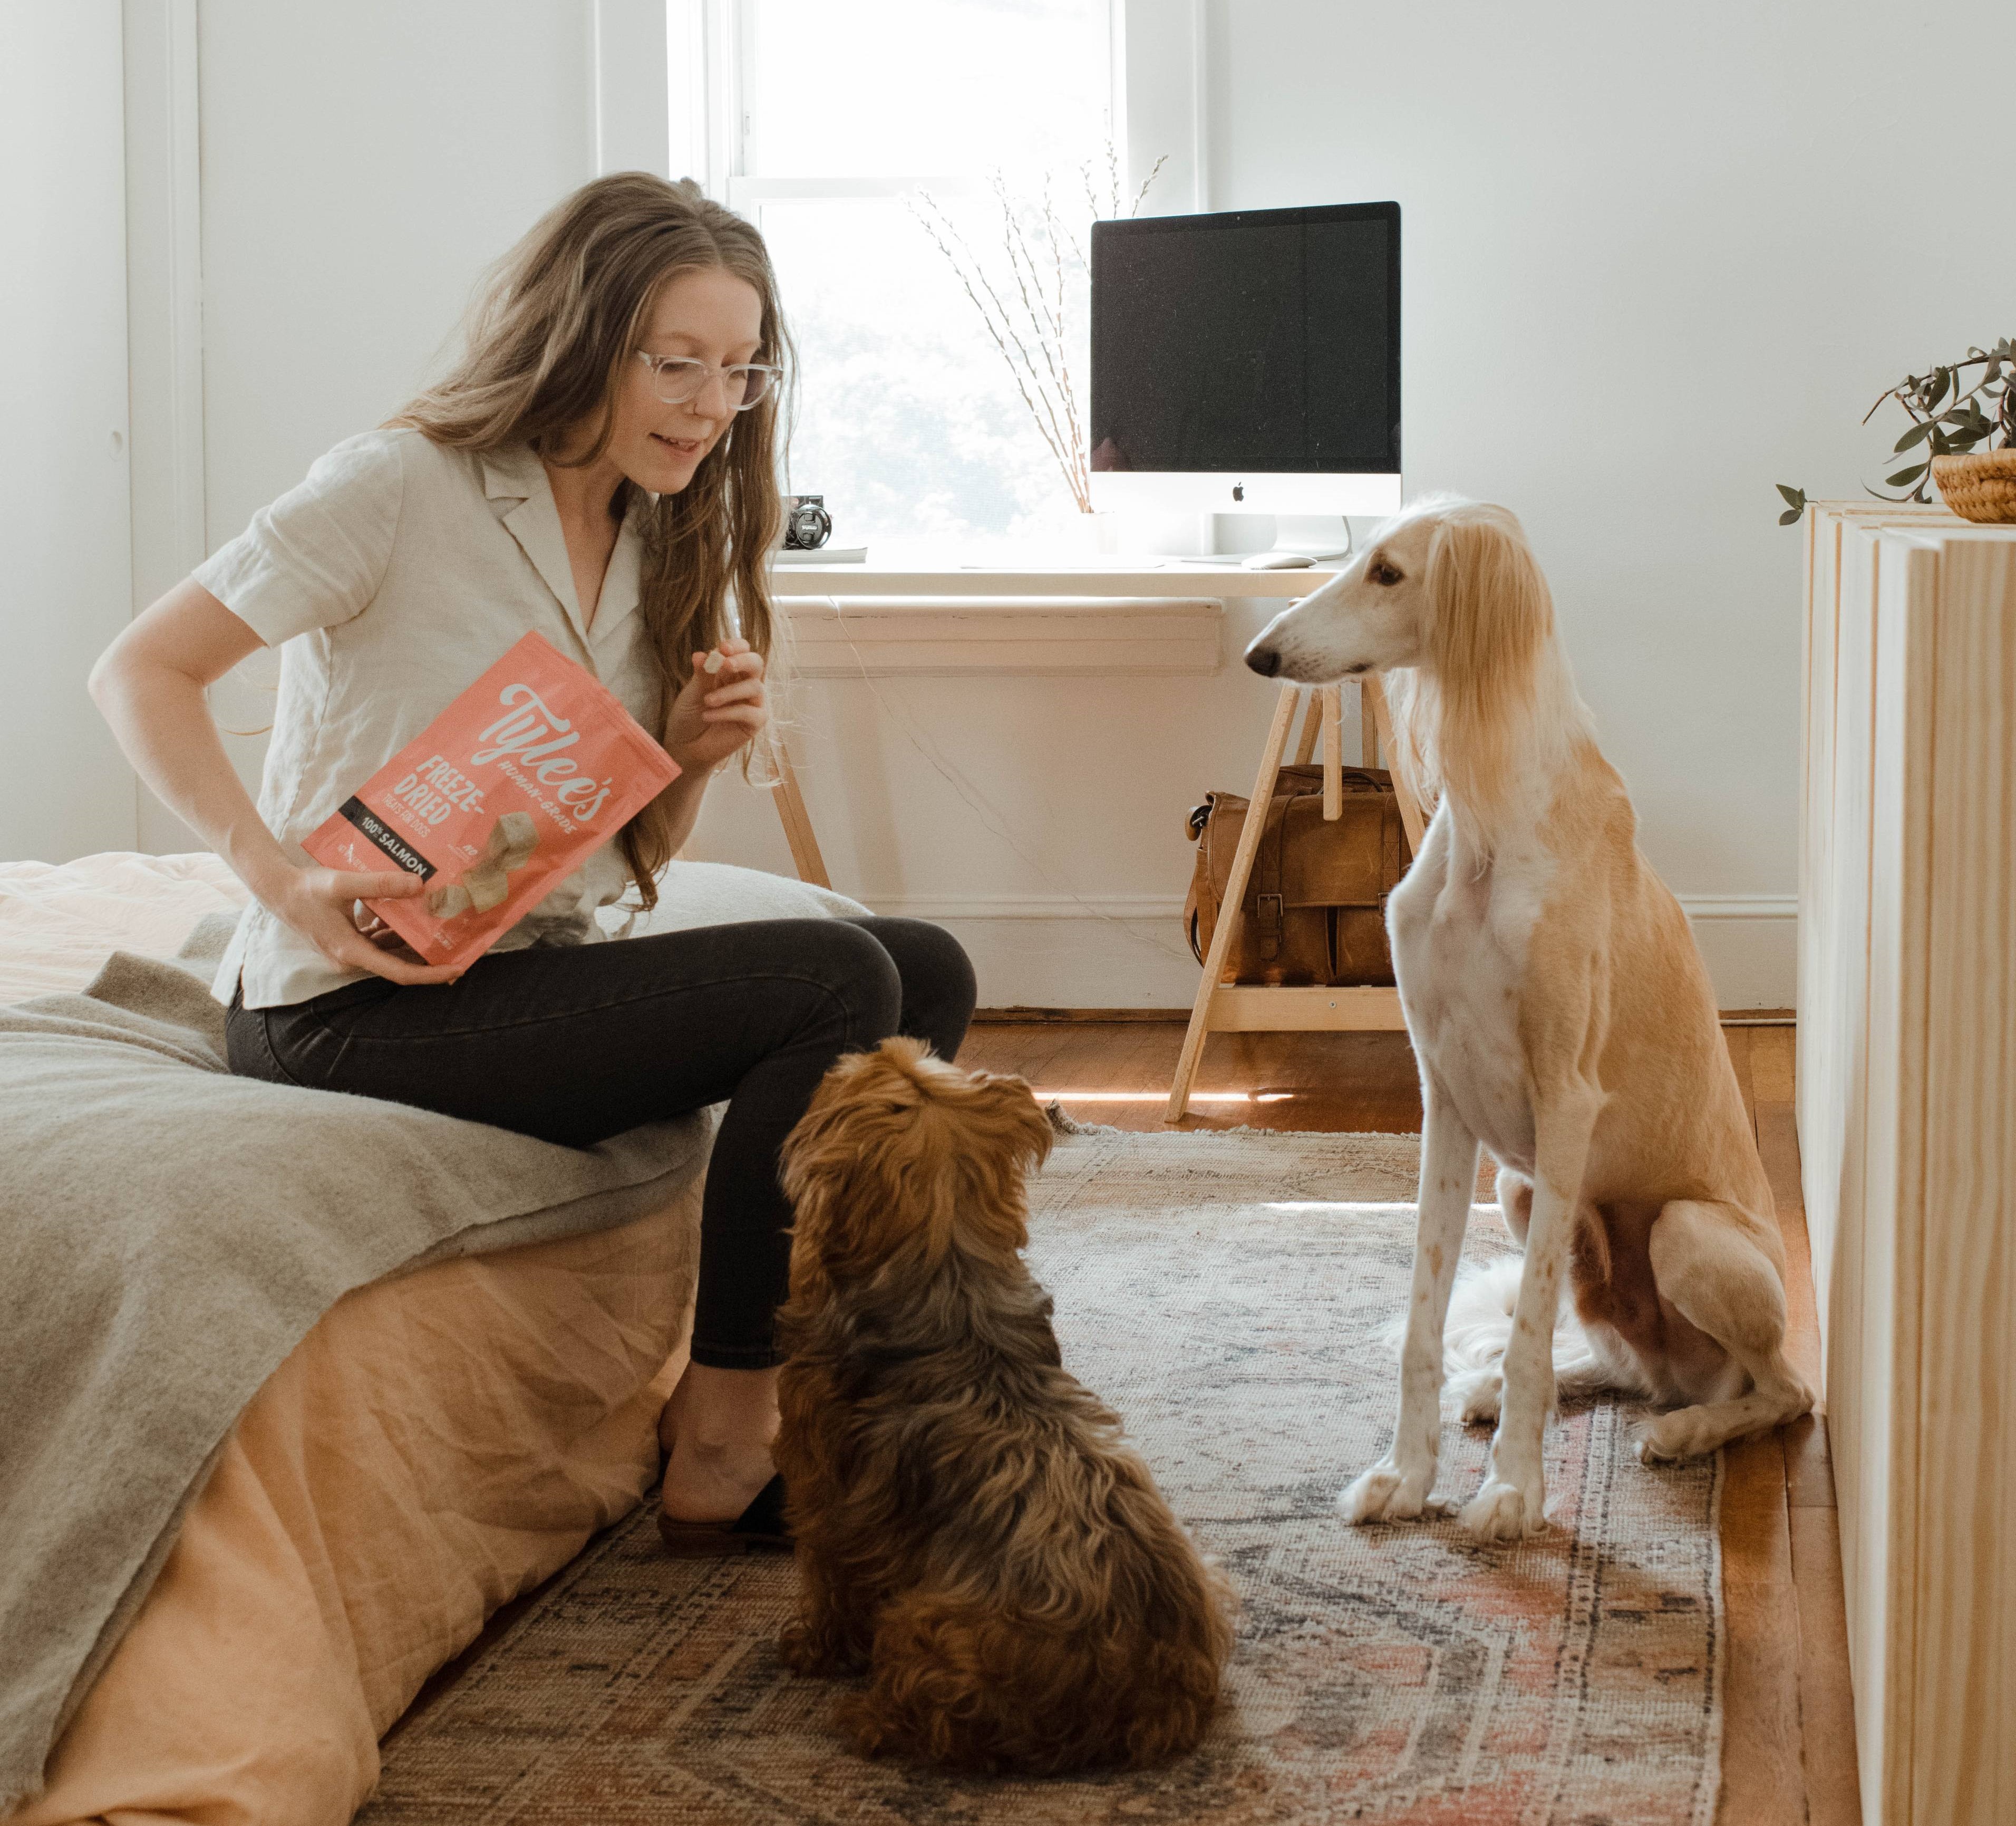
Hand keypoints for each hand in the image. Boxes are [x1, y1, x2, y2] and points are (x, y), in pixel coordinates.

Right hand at [265, 864, 463, 985]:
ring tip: (445, 929)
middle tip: (462, 948)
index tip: (457, 969)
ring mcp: (348, 951)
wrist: (277, 889)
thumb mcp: (343, 883)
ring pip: (389, 951)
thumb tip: (419, 884)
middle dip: (429, 958)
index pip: (398, 972)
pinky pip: (378, 940)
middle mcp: (351, 958)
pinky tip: (412, 913)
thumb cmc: (306, 888)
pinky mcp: (347, 941)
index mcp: (351, 952)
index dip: (430, 974)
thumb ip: (380, 884)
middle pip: (398, 964)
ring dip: (413, 941)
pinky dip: (395, 930)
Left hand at [662, 638, 767, 777]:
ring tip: (707, 701)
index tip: (722, 648)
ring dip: (729, 691)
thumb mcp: (692, 692)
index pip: (742, 651)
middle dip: (743, 661)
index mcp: (729, 672)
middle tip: (725, 664)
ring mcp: (751, 703)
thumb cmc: (688, 716)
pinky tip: (708, 716)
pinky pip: (750, 712)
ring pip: (755, 687)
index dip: (736, 646)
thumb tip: (702, 654)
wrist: (684, 746)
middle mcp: (743, 684)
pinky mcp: (754, 723)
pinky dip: (728, 712)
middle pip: (757, 663)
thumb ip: (701, 674)